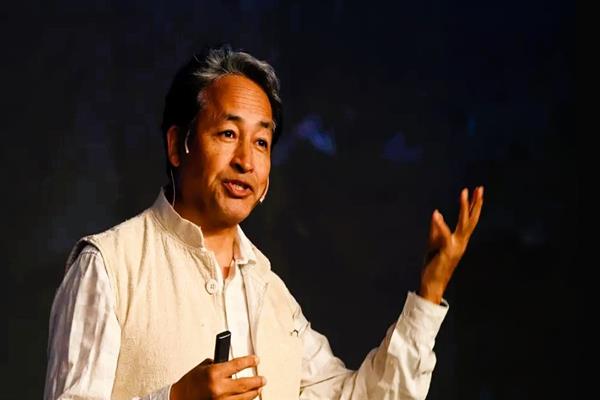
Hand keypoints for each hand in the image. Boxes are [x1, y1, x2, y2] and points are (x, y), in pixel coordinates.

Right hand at [170, 355, 265, 399]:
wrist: (179, 398)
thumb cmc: (190, 382)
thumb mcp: (203, 367)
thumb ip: (219, 364)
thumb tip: (234, 365)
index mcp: (214, 373)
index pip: (237, 365)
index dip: (249, 361)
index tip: (256, 360)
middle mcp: (218, 387)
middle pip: (245, 384)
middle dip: (257, 380)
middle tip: (263, 378)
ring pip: (244, 397)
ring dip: (254, 392)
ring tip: (259, 387)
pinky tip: (249, 397)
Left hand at [419, 187, 483, 303]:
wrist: (432, 284)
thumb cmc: (433, 265)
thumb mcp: (434, 243)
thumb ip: (436, 229)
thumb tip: (436, 213)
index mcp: (460, 240)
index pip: (469, 221)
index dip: (472, 206)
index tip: (475, 192)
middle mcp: (461, 242)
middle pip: (472, 219)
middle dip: (476, 203)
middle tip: (479, 188)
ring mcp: (456, 246)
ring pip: (464, 223)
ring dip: (464, 207)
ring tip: (464, 192)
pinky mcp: (447, 251)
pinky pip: (444, 235)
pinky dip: (440, 224)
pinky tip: (436, 214)